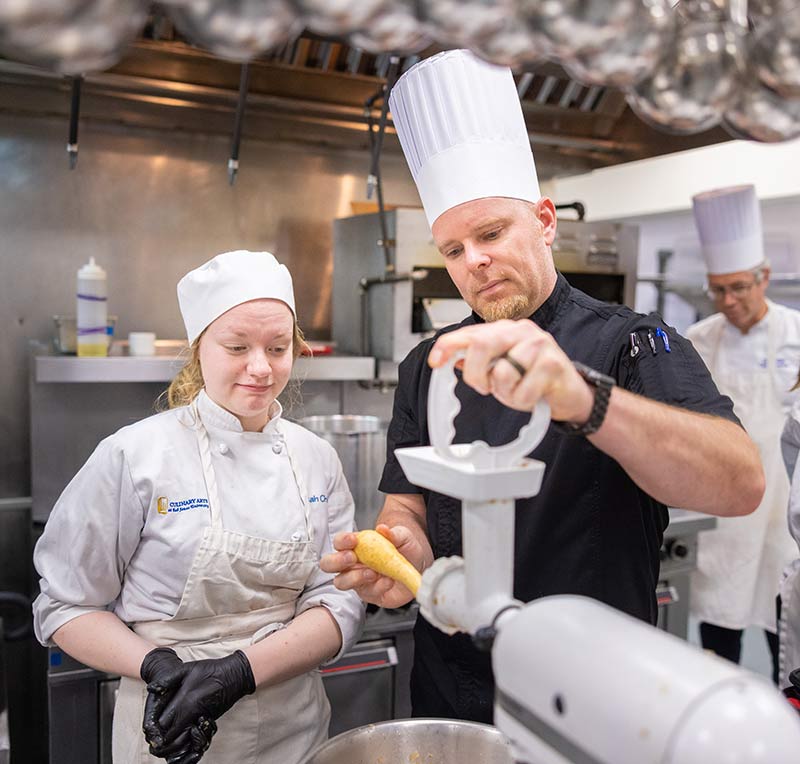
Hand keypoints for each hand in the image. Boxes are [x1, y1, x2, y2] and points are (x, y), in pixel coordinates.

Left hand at [145, 650, 255, 755]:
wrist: (235, 675)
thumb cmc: (212, 670)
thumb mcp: (187, 668)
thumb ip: (167, 679)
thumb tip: (151, 689)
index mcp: (185, 702)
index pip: (163, 724)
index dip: (154, 727)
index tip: (150, 726)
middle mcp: (193, 715)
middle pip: (171, 736)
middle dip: (161, 737)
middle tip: (154, 736)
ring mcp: (202, 721)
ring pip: (182, 740)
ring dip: (173, 741)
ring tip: (165, 737)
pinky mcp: (208, 723)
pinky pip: (193, 738)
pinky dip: (185, 739)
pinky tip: (181, 734)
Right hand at [321, 524, 421, 607]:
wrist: (418, 564)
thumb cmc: (405, 547)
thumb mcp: (402, 536)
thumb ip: (393, 533)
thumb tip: (383, 528)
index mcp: (355, 546)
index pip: (339, 542)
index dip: (342, 541)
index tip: (353, 540)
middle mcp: (352, 563)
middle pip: (329, 564)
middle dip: (337, 561)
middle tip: (353, 558)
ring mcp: (358, 580)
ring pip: (342, 582)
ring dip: (355, 577)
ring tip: (372, 573)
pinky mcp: (370, 594)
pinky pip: (367, 593)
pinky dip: (377, 587)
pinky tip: (388, 580)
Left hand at [428, 320, 593, 423]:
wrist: (570, 392)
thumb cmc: (534, 379)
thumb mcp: (501, 370)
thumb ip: (479, 362)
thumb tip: (452, 360)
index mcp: (504, 330)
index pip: (470, 333)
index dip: (448, 346)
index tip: (435, 362)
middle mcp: (520, 331)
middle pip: (482, 345)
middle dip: (475, 374)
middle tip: (483, 387)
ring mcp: (538, 344)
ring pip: (503, 371)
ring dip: (504, 392)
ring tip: (516, 391)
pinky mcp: (553, 363)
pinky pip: (523, 390)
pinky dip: (521, 401)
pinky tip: (533, 395)